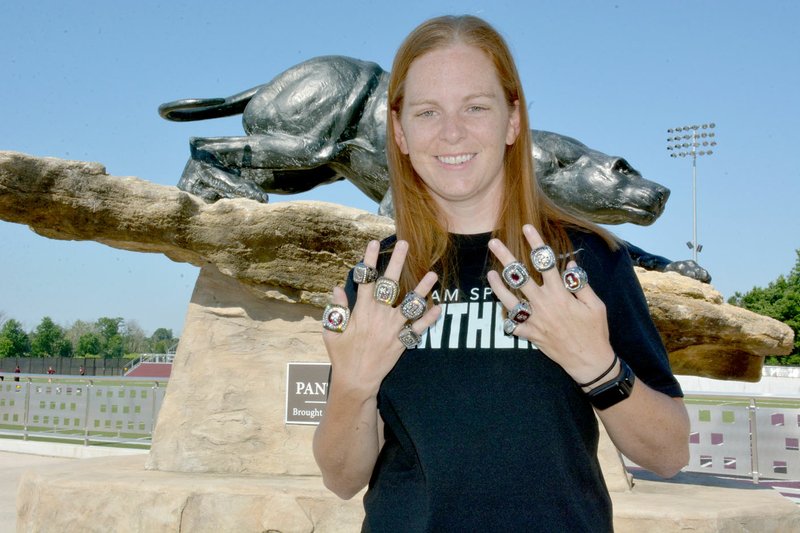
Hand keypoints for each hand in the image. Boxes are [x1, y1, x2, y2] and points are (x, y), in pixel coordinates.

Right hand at [322, 239, 440, 398]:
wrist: (357, 381)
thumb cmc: (342, 356)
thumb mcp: (332, 332)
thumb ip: (337, 309)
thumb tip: (337, 288)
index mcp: (361, 311)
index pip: (365, 280)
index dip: (369, 260)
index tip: (374, 243)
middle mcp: (378, 315)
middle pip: (389, 284)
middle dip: (397, 262)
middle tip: (404, 243)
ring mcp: (392, 328)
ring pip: (410, 304)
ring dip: (422, 289)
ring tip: (432, 274)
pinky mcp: (402, 341)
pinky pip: (418, 328)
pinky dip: (429, 319)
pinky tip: (440, 308)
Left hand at [486, 224, 614, 383]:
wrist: (588, 361)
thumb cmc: (595, 330)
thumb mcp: (595, 304)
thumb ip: (580, 283)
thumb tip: (570, 264)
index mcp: (560, 293)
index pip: (545, 262)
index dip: (536, 243)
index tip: (527, 228)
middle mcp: (543, 304)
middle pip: (520, 275)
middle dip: (506, 257)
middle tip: (493, 242)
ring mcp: (534, 320)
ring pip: (509, 299)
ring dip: (498, 285)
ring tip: (490, 272)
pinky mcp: (530, 334)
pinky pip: (513, 324)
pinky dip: (507, 316)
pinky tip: (501, 306)